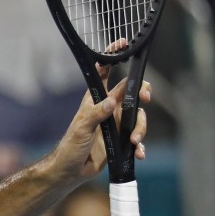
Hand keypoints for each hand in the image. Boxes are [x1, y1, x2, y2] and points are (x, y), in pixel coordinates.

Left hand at [49, 60, 149, 183]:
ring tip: (134, 142)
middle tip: (146, 99)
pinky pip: (137, 138)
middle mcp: (108, 109)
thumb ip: (96, 114)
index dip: (112, 57)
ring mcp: (116, 124)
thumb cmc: (69, 147)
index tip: (122, 44)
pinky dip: (140, 146)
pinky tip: (138, 153)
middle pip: (132, 93)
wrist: (70, 171)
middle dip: (143, 93)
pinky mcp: (120, 140)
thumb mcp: (81, 129)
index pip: (104, 73)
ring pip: (139, 117)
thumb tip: (112, 101)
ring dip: (140, 129)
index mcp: (95, 101)